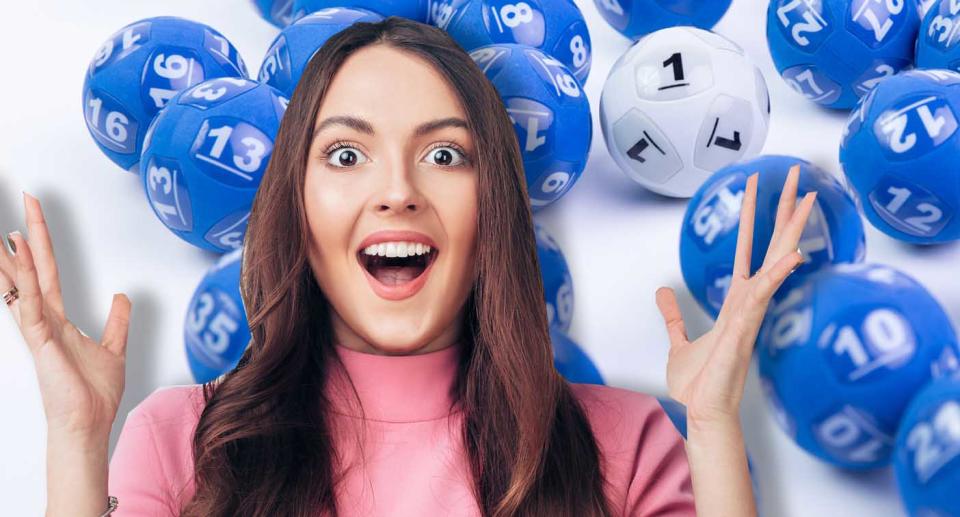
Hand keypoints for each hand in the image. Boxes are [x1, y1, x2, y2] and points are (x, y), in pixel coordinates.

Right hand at [2, 192, 130, 437]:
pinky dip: (25, 287)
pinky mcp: (42, 345)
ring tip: (12, 229)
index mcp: (58, 320)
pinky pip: (30, 310)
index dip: (42, 243)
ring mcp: (40, 332)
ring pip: (26, 286)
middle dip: (30, 236)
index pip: (48, 272)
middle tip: (25, 200)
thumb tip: (123, 295)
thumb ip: (117, 321)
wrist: (89, 425)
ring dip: (21, 258)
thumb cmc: (94, 395)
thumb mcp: (114, 348)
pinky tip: (20, 265)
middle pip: (34, 270)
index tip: (32, 215)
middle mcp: (44, 321)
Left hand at [656, 165, 816, 425]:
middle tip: (797, 173)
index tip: (758, 185)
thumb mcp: (678, 340)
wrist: (701, 410)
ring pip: (776, 262)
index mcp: (736, 300)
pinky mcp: (745, 328)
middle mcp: (749, 301)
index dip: (755, 217)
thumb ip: (674, 315)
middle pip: (772, 246)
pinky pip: (765, 295)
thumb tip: (663, 293)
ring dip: (791, 230)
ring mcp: (751, 312)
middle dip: (784, 211)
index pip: (750, 249)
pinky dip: (778, 275)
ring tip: (808, 196)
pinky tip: (794, 254)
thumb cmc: (698, 382)